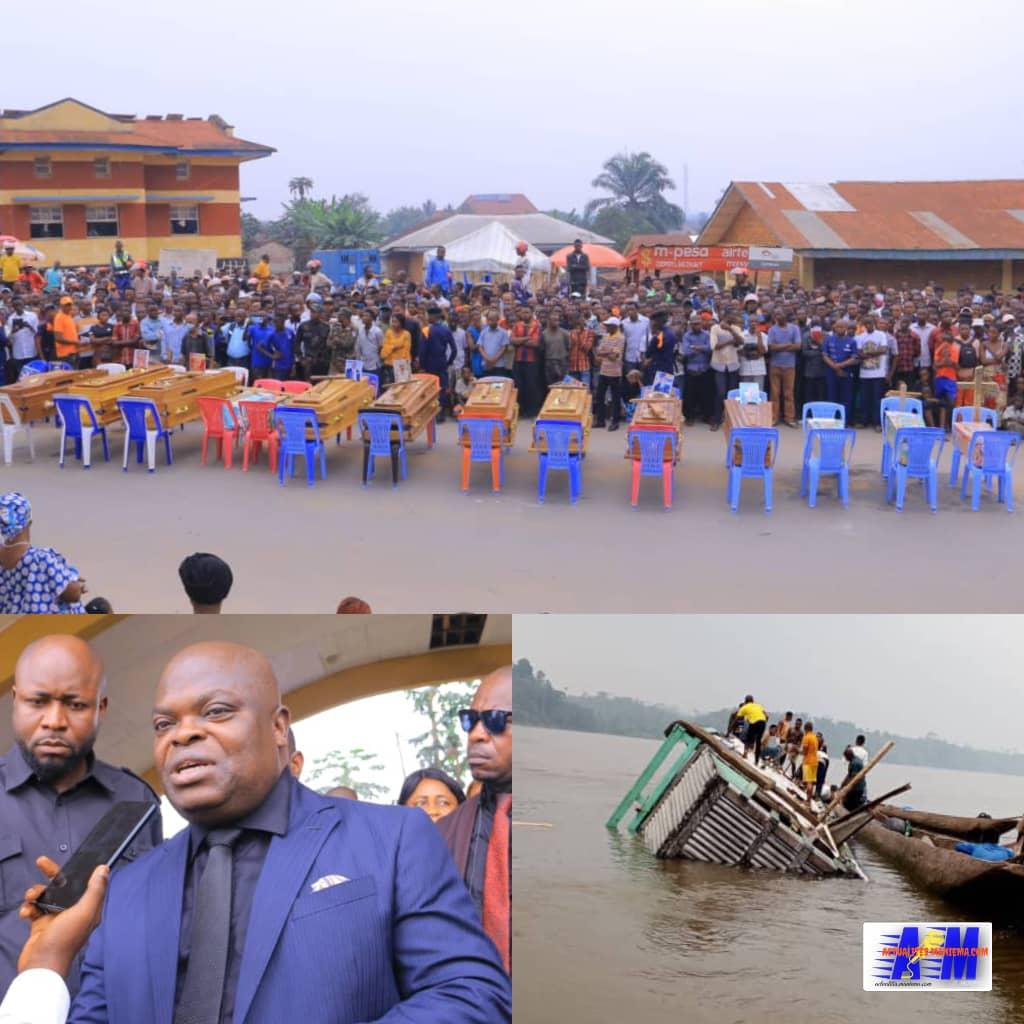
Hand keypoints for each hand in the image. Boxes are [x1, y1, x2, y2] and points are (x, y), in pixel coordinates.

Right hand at [18, 856, 109, 976]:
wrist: (40, 965)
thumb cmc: (64, 941)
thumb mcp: (85, 912)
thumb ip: (95, 890)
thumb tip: (104, 869)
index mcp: (88, 908)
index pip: (86, 883)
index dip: (79, 870)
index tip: (72, 859)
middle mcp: (73, 911)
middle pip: (63, 885)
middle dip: (51, 873)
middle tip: (41, 862)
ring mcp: (56, 917)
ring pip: (46, 895)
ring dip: (37, 892)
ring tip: (32, 898)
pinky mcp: (41, 924)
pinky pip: (34, 908)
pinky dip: (28, 907)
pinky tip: (27, 912)